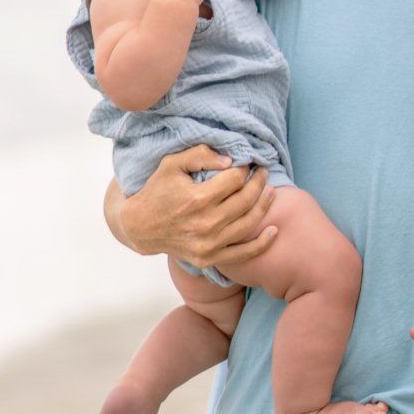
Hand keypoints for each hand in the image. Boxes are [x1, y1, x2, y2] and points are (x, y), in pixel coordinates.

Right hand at [116, 145, 277, 266]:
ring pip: (248, 223)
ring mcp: (209, 244)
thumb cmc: (157, 191)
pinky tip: (274, 230)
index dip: (244, 168)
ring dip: (264, 205)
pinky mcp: (209, 258)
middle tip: (262, 172)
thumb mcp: (171, 164)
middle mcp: (205, 224)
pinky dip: (262, 244)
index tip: (246, 162)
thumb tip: (229, 160)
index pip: (234, 180)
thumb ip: (200, 155)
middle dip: (258, 182)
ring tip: (270, 191)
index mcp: (197, 199)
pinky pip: (242, 254)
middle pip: (245, 200)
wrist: (140, 227)